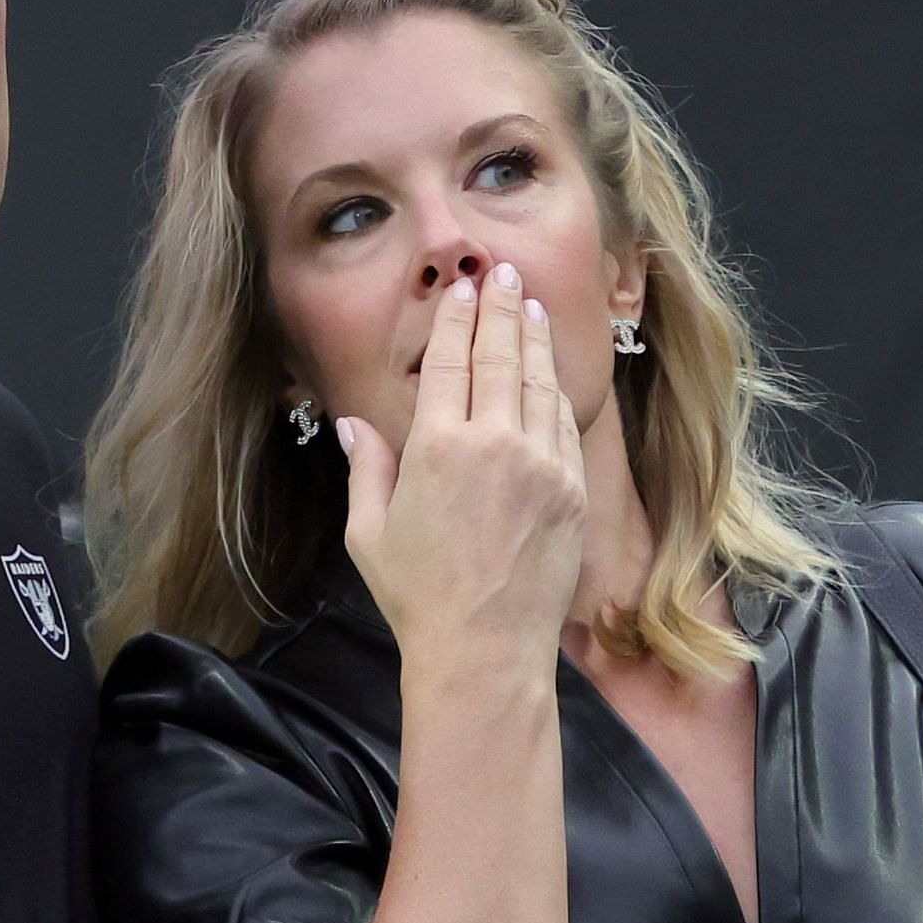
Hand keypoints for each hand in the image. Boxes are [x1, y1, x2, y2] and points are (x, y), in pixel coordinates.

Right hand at [339, 265, 585, 678]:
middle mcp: (494, 443)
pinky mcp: (570, 489)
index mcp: (437, 448)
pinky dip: (555, 388)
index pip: (449, 362)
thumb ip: (365, 469)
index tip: (462, 290)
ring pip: (538, 382)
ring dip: (533, 338)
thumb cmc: (416, 596)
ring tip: (531, 306)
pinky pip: (562, 422)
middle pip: (500, 356)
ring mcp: (540, 464)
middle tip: (504, 273)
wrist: (484, 649)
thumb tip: (352, 425)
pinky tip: (549, 371)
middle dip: (502, 308)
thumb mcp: (367, 533)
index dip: (455, 321)